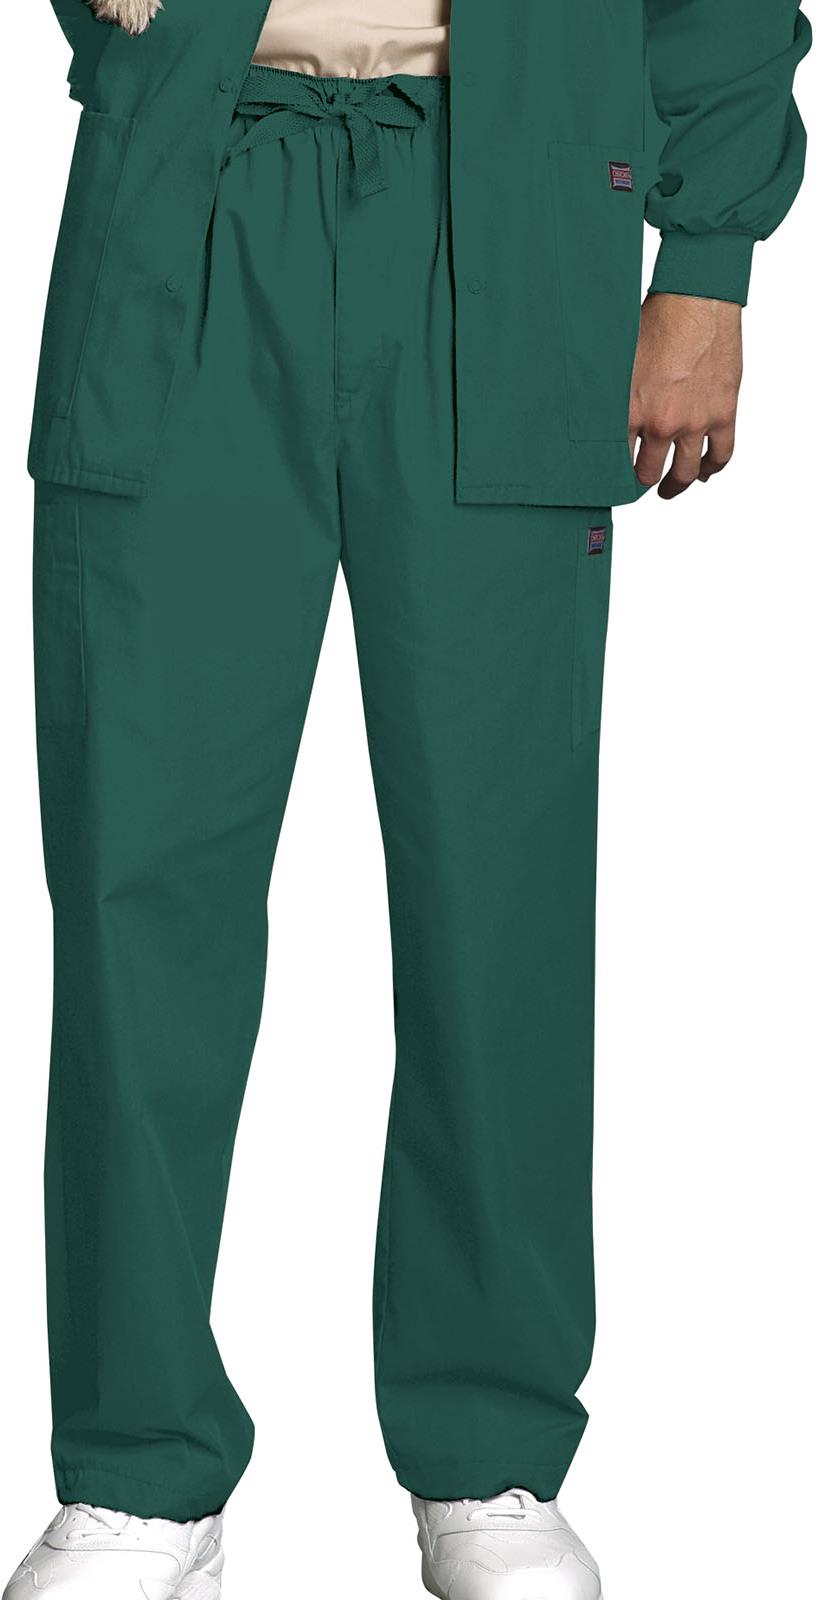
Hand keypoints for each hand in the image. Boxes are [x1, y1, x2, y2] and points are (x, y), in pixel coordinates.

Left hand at [629, 293, 742, 498]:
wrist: (697, 300)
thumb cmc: (655, 320)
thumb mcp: (618, 360)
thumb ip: (610, 394)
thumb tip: (592, 412)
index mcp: (632, 412)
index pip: (615, 460)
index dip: (612, 472)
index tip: (609, 478)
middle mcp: (662, 423)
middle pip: (649, 472)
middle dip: (641, 482)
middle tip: (638, 484)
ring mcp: (695, 422)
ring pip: (685, 472)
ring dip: (675, 485)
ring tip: (668, 489)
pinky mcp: (723, 412)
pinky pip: (721, 454)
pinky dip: (712, 468)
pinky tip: (704, 473)